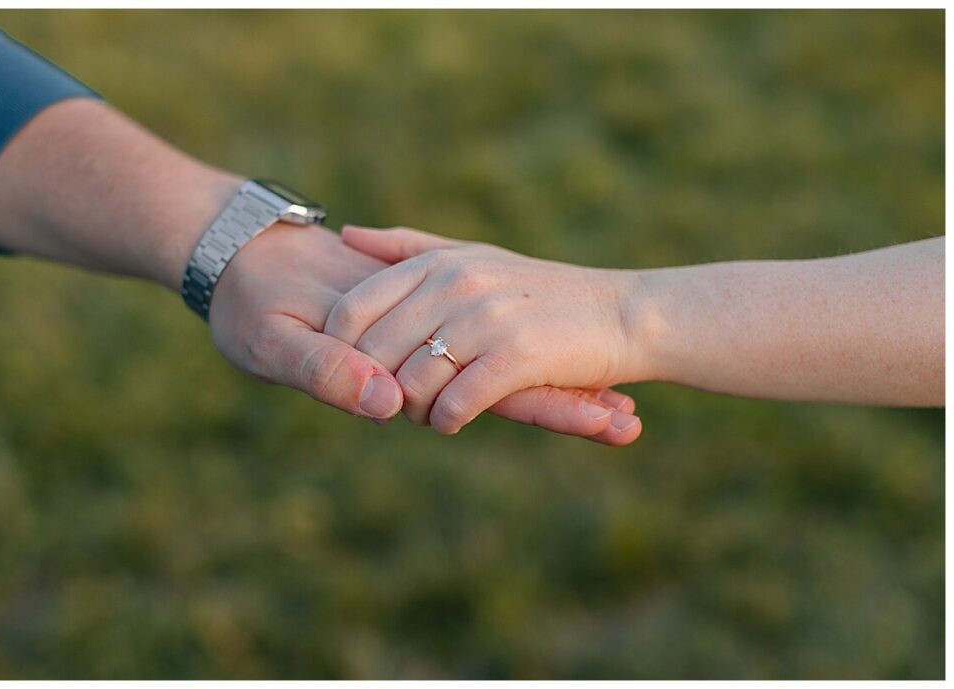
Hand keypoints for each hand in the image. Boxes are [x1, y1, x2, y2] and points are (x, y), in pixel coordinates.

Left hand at [325, 225, 642, 441]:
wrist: (621, 315)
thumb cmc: (539, 291)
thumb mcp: (472, 256)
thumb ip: (408, 248)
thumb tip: (346, 235)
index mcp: (439, 263)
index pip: (353, 308)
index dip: (343, 350)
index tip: (358, 372)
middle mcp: (456, 285)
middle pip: (376, 351)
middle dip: (377, 386)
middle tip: (392, 403)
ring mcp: (486, 319)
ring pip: (411, 383)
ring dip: (413, 410)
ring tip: (428, 412)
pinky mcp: (516, 356)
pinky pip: (455, 403)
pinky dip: (446, 420)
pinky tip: (453, 420)